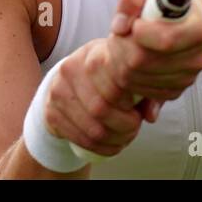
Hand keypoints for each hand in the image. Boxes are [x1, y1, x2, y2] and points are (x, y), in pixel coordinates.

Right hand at [42, 37, 151, 158]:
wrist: (70, 81)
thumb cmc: (108, 76)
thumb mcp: (127, 74)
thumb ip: (146, 92)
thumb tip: (150, 116)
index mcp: (93, 53)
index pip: (114, 84)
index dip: (130, 104)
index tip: (137, 110)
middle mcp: (71, 69)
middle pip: (101, 109)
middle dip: (125, 127)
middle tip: (134, 127)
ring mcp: (58, 91)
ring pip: (93, 129)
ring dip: (115, 140)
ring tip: (125, 137)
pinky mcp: (51, 113)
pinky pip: (81, 140)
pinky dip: (102, 149)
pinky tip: (113, 144)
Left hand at [107, 0, 201, 103]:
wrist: (186, 20)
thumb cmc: (169, 1)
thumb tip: (121, 26)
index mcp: (200, 29)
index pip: (165, 41)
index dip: (140, 33)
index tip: (135, 23)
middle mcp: (198, 58)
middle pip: (143, 60)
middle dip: (123, 45)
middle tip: (123, 32)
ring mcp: (187, 78)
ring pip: (135, 77)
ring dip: (120, 59)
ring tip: (126, 42)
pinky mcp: (174, 91)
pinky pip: (138, 89)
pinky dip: (127, 74)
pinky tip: (132, 58)